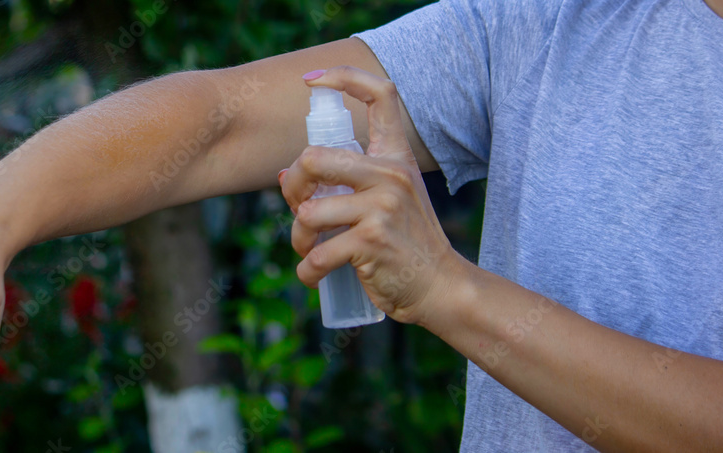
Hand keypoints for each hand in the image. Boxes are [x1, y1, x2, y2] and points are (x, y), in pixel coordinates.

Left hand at [279, 66, 468, 327]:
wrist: (439, 286)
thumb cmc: (404, 243)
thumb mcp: (387, 200)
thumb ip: (345, 182)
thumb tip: (283, 174)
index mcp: (396, 156)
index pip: (381, 94)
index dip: (343, 77)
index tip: (312, 81)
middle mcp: (392, 174)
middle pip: (313, 157)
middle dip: (293, 187)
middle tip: (299, 209)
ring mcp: (383, 207)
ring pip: (308, 213)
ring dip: (299, 238)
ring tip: (309, 251)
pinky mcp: (372, 242)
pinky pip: (317, 254)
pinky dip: (307, 271)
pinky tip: (314, 277)